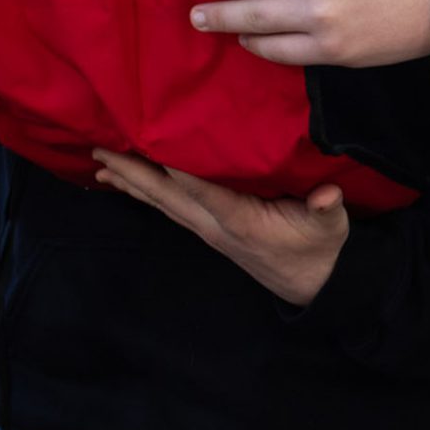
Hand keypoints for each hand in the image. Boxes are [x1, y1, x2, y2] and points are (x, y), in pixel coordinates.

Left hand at [92, 150, 347, 306]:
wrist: (312, 285)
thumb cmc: (320, 248)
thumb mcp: (330, 227)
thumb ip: (326, 208)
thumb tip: (327, 194)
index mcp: (241, 220)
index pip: (202, 190)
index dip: (174, 168)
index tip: (147, 143)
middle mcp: (215, 225)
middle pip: (165, 197)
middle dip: (132, 173)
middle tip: (99, 149)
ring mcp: (208, 230)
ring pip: (161, 204)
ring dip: (130, 184)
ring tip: (100, 164)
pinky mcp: (209, 230)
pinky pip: (169, 209)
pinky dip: (145, 194)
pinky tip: (129, 184)